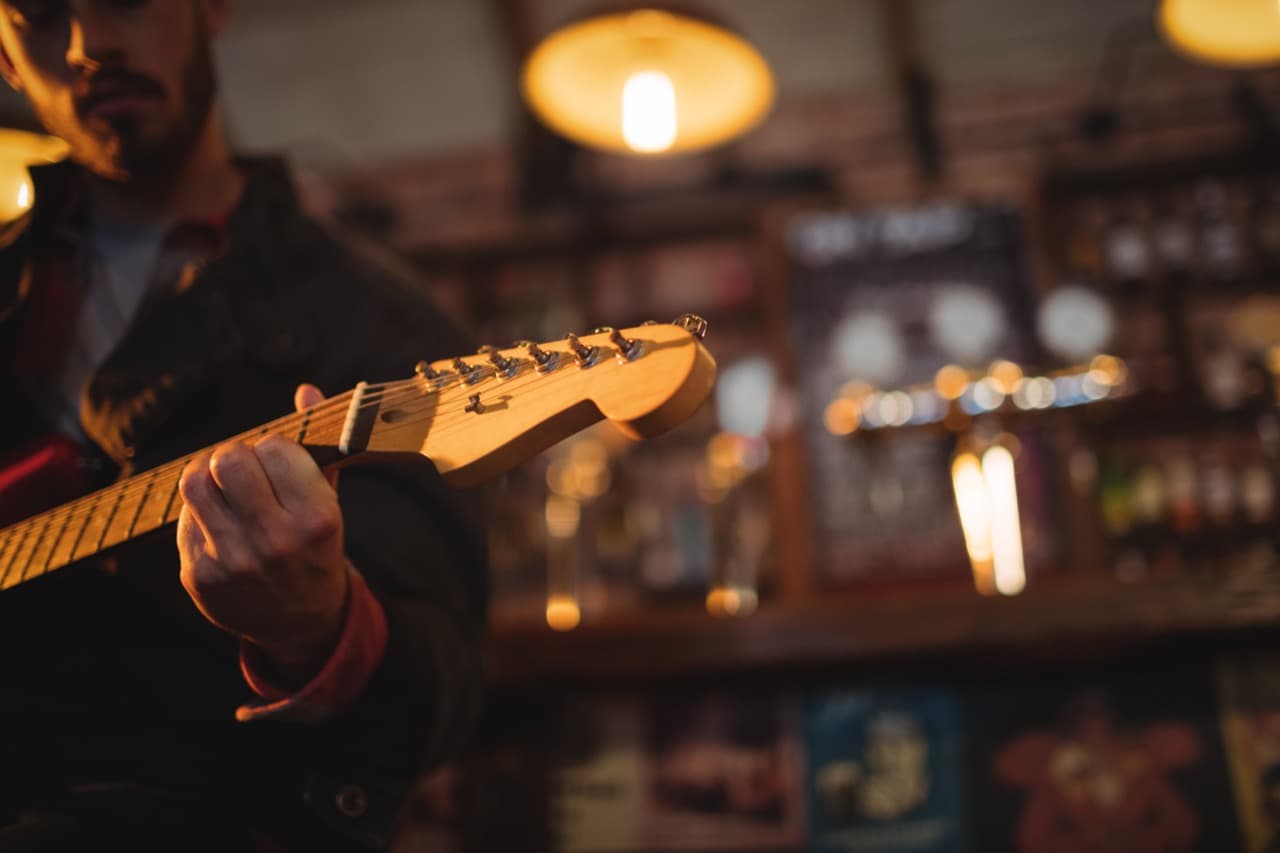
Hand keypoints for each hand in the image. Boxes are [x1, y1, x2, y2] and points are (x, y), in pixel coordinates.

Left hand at [177, 384, 348, 682]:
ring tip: (222, 487)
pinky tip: (219, 524)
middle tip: (242, 469)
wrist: (301, 624)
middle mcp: (276, 541)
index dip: (273, 447)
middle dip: (234, 456)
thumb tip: (305, 390)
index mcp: (317, 518)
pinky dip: (198, 514)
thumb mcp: (330, 503)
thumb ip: (318, 446)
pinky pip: (183, 519)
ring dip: (206, 477)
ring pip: (193, 484)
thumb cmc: (316, 551)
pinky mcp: (199, 576)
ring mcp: (234, 562)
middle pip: (228, 461)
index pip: (273, 447)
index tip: (277, 461)